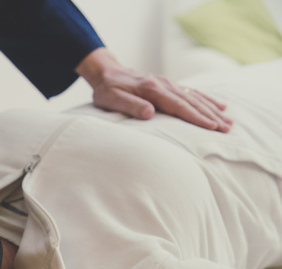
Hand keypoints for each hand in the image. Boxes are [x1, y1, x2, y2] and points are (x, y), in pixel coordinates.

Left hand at [76, 48, 232, 132]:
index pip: (178, 106)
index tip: (211, 127)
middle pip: (191, 102)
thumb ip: (131, 106)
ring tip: (228, 121)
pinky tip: (219, 105)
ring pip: (195, 97)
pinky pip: (191, 92)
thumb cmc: (107, 90)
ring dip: (212, 109)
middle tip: (227, 128)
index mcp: (152, 90)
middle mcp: (164, 84)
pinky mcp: (168, 85)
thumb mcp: (112, 100)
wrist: (106, 72)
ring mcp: (168, 83)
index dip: (196, 117)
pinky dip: (206, 99)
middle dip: (211, 116)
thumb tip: (151, 113)